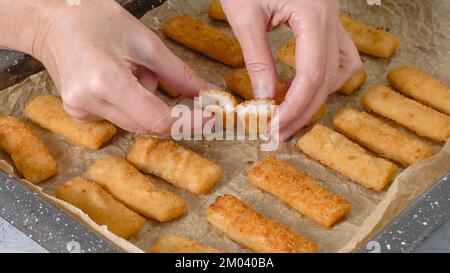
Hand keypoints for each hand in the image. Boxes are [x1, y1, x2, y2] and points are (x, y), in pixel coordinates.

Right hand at [11, 0, 215, 133]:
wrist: (50, 19)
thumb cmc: (95, 19)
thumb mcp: (145, 42)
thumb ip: (179, 74)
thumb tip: (208, 93)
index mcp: (105, 82)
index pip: (158, 120)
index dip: (189, 123)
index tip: (211, 119)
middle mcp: (89, 104)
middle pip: (148, 124)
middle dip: (169, 108)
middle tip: (177, 87)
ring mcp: (80, 112)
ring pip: (136, 121)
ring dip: (147, 100)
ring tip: (130, 68)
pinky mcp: (79, 114)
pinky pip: (121, 117)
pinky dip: (131, 101)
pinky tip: (116, 77)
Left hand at [220, 0, 362, 140]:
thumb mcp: (244, 14)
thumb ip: (257, 58)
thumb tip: (266, 97)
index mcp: (314, 13)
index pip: (312, 74)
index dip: (295, 106)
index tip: (274, 126)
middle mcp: (331, 17)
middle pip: (328, 78)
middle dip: (303, 110)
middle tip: (278, 131)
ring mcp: (333, 18)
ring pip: (342, 69)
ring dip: (318, 95)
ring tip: (288, 111)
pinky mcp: (325, 20)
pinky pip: (337, 55)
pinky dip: (321, 77)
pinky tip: (297, 86)